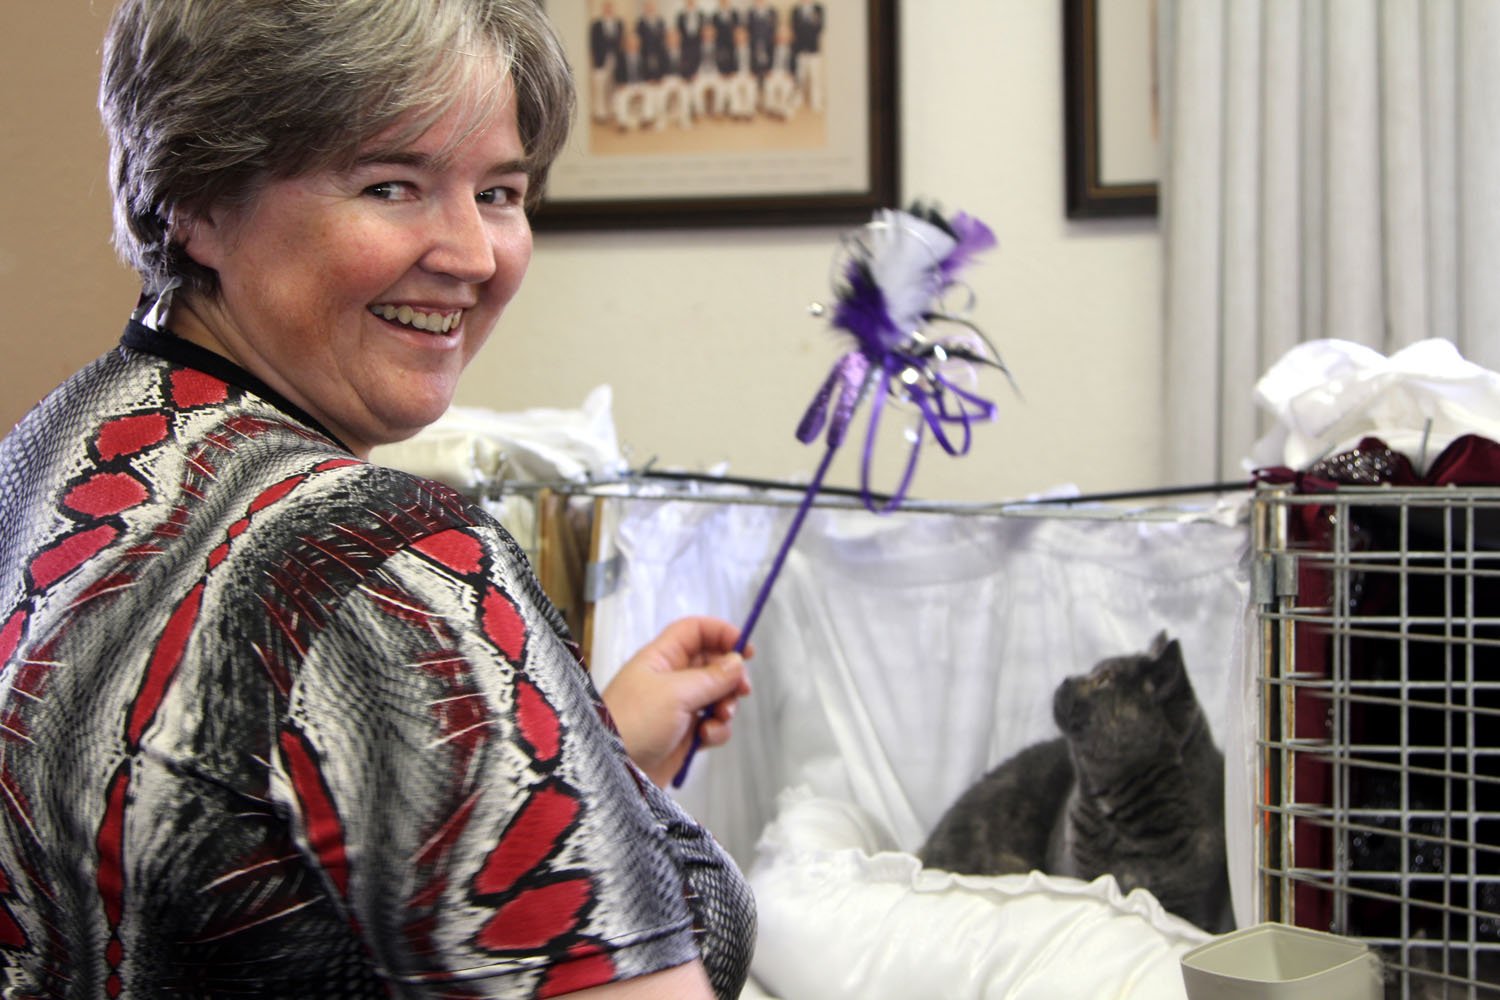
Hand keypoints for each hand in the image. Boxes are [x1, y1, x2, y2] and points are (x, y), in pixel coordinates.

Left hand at [601, 617, 752, 786]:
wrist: (612, 771)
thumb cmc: (632, 723)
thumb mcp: (674, 694)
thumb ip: (710, 677)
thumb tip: (736, 662)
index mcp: (661, 658)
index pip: (695, 631)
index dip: (721, 633)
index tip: (745, 648)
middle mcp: (670, 679)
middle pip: (712, 663)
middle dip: (731, 676)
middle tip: (741, 689)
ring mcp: (678, 708)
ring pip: (716, 696)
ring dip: (726, 705)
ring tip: (719, 716)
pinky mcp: (683, 735)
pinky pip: (712, 724)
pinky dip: (717, 730)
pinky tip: (706, 737)